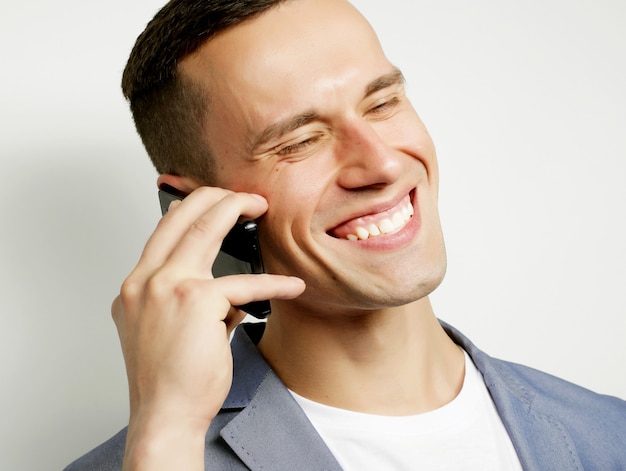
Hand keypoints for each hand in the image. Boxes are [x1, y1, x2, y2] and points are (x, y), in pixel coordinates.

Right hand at [111, 187, 304, 469]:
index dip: (190, 207)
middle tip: (244, 197)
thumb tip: (226, 284)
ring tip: (261, 206)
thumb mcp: (165, 328)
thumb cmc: (168, 377)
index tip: (214, 200)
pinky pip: (244, 283)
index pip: (162, 231)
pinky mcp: (197, 301)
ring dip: (237, 209)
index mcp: (136, 285)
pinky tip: (291, 286)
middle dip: (216, 197)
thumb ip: (188, 298)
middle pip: (181, 216)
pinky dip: (273, 284)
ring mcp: (167, 287)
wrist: (165, 414)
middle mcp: (145, 280)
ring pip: (205, 228)